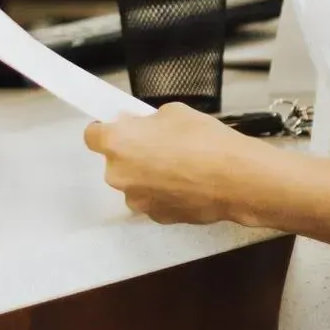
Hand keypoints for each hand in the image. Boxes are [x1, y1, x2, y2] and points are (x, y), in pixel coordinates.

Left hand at [83, 104, 272, 225]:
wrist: (237, 178)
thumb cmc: (204, 140)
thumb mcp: (171, 112)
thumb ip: (146, 121)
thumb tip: (138, 126)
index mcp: (117, 143)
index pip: (92, 135)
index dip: (107, 130)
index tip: (121, 128)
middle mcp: (119, 174)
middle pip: (115, 162)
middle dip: (132, 153)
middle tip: (158, 145)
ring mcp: (137, 199)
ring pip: (134, 183)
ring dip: (147, 175)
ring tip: (178, 166)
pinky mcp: (156, 217)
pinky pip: (153, 199)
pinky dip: (164, 193)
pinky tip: (187, 183)